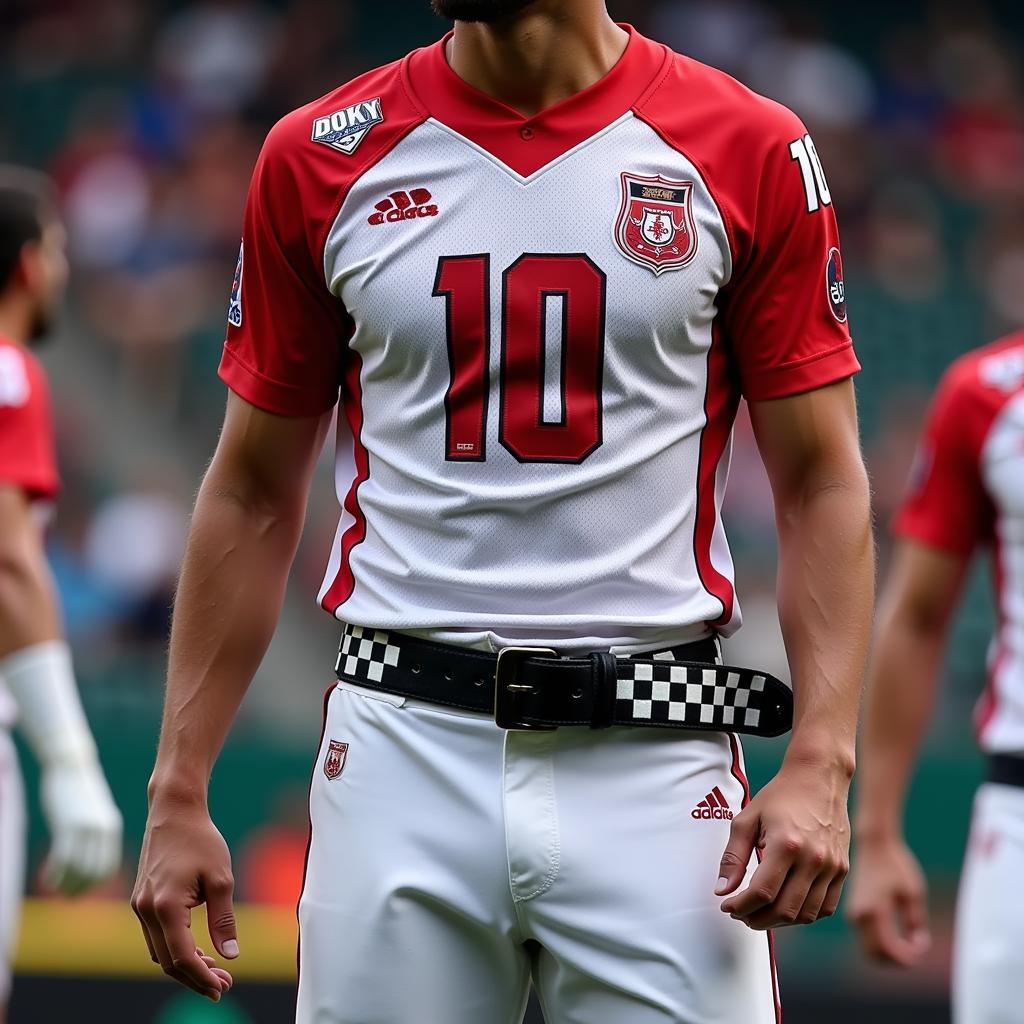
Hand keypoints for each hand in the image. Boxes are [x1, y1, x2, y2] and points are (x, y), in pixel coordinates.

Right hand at [40, 759, 122, 895]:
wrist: (72, 766)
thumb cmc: (82, 791)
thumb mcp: (97, 813)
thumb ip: (100, 833)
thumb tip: (97, 855)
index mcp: (112, 828)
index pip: (108, 866)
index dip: (95, 883)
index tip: (81, 889)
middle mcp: (103, 830)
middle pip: (95, 872)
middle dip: (81, 888)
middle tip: (68, 896)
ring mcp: (86, 828)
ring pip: (79, 869)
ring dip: (67, 884)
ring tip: (57, 887)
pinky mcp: (68, 826)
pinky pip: (63, 860)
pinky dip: (56, 875)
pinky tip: (49, 879)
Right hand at [131, 792, 236, 1001]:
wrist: (174, 811)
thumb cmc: (201, 840)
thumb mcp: (221, 879)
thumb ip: (223, 919)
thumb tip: (231, 955)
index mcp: (165, 906)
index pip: (182, 958)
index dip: (202, 978)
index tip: (223, 988)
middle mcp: (145, 910)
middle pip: (167, 961)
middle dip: (195, 977)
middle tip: (223, 985)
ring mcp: (139, 905)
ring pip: (159, 951)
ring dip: (184, 965)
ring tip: (215, 970)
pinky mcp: (140, 899)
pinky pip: (155, 936)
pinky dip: (174, 948)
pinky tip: (197, 949)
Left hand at [716, 759, 849, 928]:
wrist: (818, 778)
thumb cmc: (779, 796)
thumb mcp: (747, 819)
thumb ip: (733, 856)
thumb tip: (722, 890)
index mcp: (787, 844)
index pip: (762, 892)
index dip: (740, 906)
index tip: (727, 906)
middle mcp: (813, 859)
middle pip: (784, 910)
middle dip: (756, 919)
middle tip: (740, 913)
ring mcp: (832, 867)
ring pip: (805, 914)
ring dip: (779, 921)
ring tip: (760, 913)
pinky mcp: (842, 870)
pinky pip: (825, 907)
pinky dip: (803, 915)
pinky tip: (786, 906)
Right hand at [845, 834, 929, 964]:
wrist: (874, 844)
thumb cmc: (896, 865)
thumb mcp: (914, 892)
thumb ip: (916, 921)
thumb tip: (918, 944)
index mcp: (874, 911)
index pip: (889, 949)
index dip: (908, 957)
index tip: (923, 947)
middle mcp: (859, 916)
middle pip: (875, 955)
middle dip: (897, 960)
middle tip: (916, 950)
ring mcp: (853, 914)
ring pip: (868, 949)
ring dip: (888, 953)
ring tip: (909, 942)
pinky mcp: (853, 911)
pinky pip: (866, 939)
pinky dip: (881, 944)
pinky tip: (897, 934)